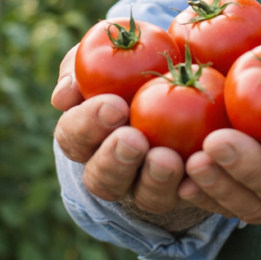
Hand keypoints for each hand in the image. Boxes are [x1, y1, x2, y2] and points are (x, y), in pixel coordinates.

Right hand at [51, 43, 190, 215]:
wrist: (180, 80)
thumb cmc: (131, 67)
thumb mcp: (103, 60)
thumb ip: (77, 70)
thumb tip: (63, 96)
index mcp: (84, 136)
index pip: (72, 136)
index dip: (89, 124)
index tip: (115, 105)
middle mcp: (110, 168)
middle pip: (101, 177)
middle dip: (117, 160)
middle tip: (135, 139)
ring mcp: (145, 185)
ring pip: (142, 196)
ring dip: (153, 180)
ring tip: (168, 159)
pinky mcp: (180, 191)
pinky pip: (185, 199)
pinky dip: (191, 190)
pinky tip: (197, 177)